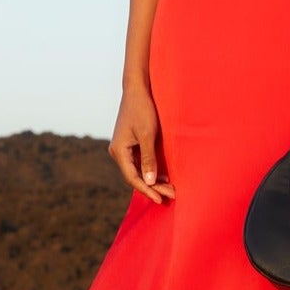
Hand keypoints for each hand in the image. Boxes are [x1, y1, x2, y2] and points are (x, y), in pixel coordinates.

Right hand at [108, 86, 174, 202]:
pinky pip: (139, 162)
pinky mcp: (130, 144)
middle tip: (171, 195)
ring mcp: (123, 148)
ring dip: (153, 180)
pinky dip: (151, 170)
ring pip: (138, 170)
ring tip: (169, 189)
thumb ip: (149, 159)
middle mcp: (118, 152)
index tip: (161, 199)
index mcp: (119, 151)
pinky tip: (163, 176)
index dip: (147, 190)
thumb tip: (150, 181)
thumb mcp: (148, 135)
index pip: (133, 178)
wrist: (137, 90)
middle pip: (135, 176)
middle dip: (153, 187)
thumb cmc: (142, 109)